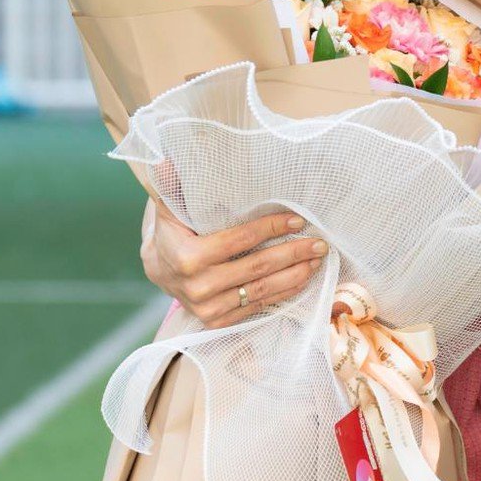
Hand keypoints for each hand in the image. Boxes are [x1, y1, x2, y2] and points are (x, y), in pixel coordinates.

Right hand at [142, 201, 327, 327]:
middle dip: (293, 252)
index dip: (271, 229)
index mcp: (187, 256)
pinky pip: (259, 306)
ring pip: (263, 290)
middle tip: (319, 242)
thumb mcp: (171, 208)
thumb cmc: (175, 233)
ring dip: (296, 274)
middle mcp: (198, 286)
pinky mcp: (219, 321)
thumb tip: (169, 160)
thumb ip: (174, 185)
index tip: (298, 219)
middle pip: (258, 267)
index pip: (239, 240)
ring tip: (317, 259)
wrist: (161, 271)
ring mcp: (209, 307)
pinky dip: (285, 293)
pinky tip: (303, 278)